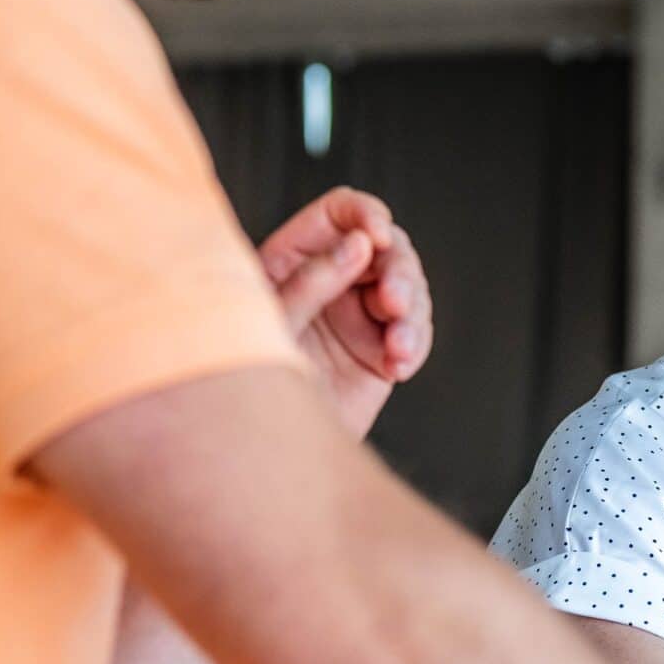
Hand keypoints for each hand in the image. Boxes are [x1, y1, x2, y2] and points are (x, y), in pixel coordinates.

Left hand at [258, 187, 432, 440]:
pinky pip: (415, 334)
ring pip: (408, 289)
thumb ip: (313, 281)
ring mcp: (359, 316)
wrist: (263, 450)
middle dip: (399, 273)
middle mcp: (331, 280)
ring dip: (412, 314)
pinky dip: (415, 345)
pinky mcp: (381, 351)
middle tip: (393, 303)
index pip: (338, 212)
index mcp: (294, 259)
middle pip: (385, 248)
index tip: (377, 234)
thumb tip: (358, 243)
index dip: (364, 214)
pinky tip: (399, 364)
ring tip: (398, 346)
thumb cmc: (247, 386)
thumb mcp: (273, 323)